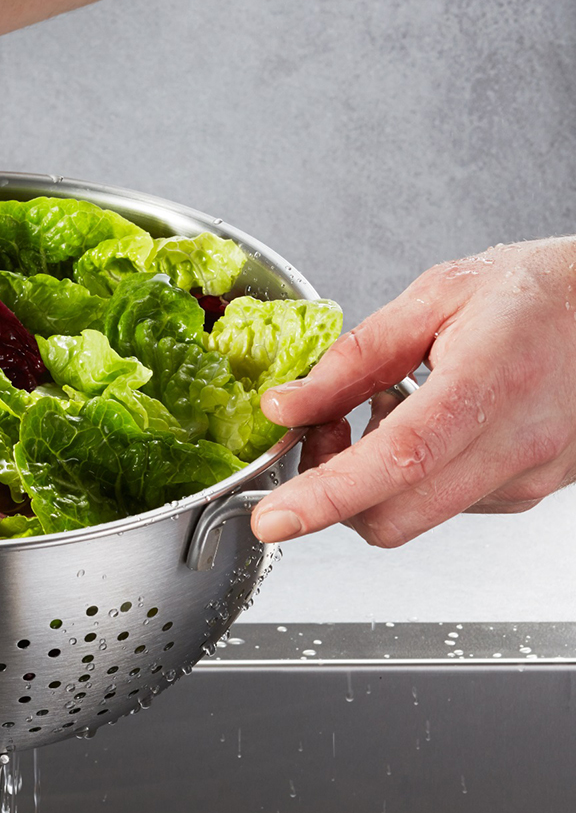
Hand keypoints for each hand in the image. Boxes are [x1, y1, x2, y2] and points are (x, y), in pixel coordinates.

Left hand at [251, 236, 575, 546]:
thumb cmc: (539, 293)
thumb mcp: (434, 298)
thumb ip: (352, 358)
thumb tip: (284, 406)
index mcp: (489, 382)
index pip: (398, 459)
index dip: (327, 496)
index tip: (273, 519)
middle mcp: (517, 444)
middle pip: (395, 514)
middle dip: (333, 491)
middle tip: (325, 428)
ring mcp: (528, 477)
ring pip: (415, 515)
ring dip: (371, 482)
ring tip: (385, 408)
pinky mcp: (529, 492)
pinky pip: (445, 505)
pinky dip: (409, 478)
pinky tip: (423, 423)